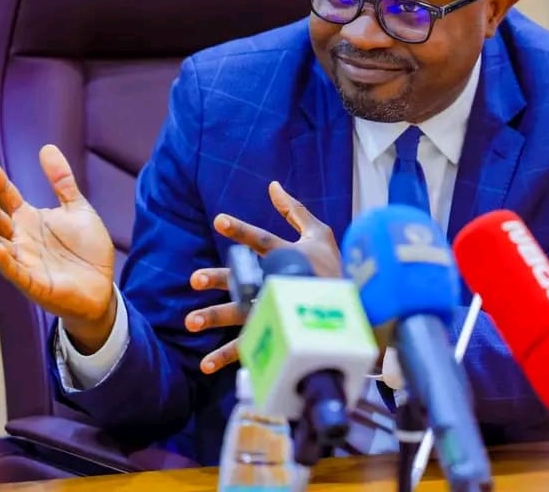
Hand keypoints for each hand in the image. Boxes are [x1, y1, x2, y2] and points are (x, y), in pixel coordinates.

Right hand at [0, 144, 116, 352]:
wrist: (101, 287)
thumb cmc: (86, 249)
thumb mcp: (77, 209)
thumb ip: (61, 182)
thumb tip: (46, 147)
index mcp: (28, 218)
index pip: (5, 191)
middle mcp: (20, 237)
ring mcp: (23, 260)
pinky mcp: (33, 282)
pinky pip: (14, 271)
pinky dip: (4, 260)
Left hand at [186, 181, 340, 373]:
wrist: (359, 308)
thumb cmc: (334, 266)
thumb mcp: (319, 233)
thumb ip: (295, 210)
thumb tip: (273, 185)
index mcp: (289, 257)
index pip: (262, 240)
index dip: (242, 230)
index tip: (219, 220)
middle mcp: (279, 284)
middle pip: (245, 280)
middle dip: (221, 278)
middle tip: (196, 278)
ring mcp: (276, 309)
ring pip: (242, 314)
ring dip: (215, 317)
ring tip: (190, 321)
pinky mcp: (276, 331)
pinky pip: (250, 345)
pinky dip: (228, 356)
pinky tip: (206, 363)